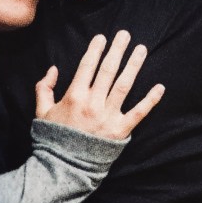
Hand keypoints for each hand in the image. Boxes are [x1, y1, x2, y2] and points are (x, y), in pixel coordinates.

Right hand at [35, 30, 163, 139]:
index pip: (87, 66)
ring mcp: (108, 116)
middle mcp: (93, 103)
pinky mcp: (120, 130)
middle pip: (108, 70)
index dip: (95, 50)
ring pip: (124, 85)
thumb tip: (53, 69)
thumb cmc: (53, 139)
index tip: (102, 37)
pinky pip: (139, 113)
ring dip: (134, 65)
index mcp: (74, 96)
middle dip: (117, 50)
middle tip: (125, 34)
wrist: (64, 168)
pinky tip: (160, 87)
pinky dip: (150, 100)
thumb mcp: (41, 112)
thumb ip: (43, 88)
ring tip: (141, 49)